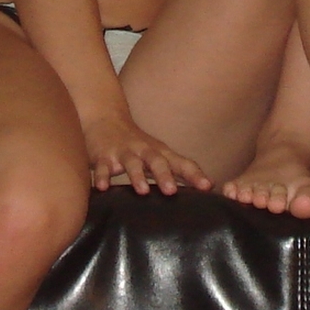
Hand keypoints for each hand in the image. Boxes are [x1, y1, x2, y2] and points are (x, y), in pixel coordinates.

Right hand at [81, 112, 211, 195]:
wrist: (104, 117)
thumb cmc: (136, 143)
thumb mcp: (157, 154)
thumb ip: (176, 170)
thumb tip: (206, 187)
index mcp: (159, 152)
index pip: (181, 163)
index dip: (195, 174)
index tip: (208, 187)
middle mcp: (143, 151)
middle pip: (157, 161)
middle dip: (164, 175)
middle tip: (172, 191)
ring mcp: (123, 153)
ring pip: (131, 163)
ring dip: (137, 176)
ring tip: (143, 191)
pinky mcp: (103, 157)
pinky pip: (102, 167)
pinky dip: (102, 177)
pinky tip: (103, 188)